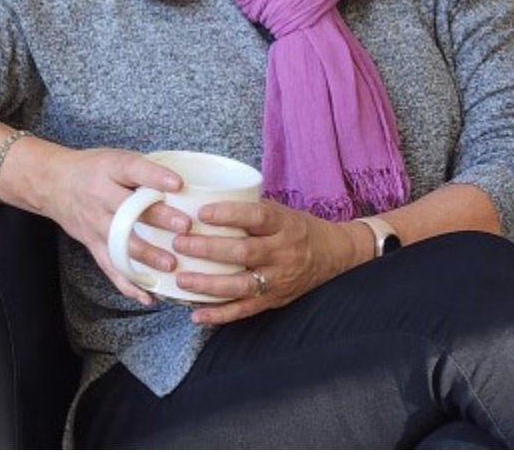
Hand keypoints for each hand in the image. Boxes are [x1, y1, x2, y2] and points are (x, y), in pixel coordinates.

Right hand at [31, 146, 193, 305]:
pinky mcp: (93, 244)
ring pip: (121, 242)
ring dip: (147, 255)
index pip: (132, 169)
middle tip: (185, 227)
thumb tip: (185, 185)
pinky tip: (148, 296)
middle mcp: (100, 196)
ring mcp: (95, 223)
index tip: (178, 184)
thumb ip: (144, 170)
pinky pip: (110, 267)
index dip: (155, 176)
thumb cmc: (92, 169)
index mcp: (109, 169)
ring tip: (171, 265)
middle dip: (159, 219)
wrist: (52, 184)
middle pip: (129, 209)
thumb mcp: (114, 159)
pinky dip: (129, 284)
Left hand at [171, 200, 365, 324]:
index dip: (228, 214)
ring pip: (242, 285)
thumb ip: (248, 207)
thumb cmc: (297, 229)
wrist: (334, 256)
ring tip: (182, 280)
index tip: (201, 212)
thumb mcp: (280, 211)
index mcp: (283, 225)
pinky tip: (196, 315)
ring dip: (209, 284)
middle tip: (179, 243)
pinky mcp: (274, 300)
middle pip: (244, 252)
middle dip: (208, 249)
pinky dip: (220, 315)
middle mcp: (282, 253)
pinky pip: (245, 310)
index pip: (256, 217)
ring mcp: (279, 279)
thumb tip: (203, 197)